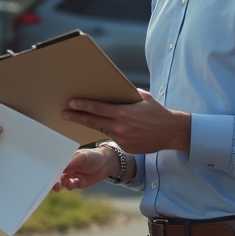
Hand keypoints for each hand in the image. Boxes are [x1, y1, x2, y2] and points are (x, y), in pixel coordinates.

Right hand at [53, 146, 115, 190]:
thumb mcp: (82, 157)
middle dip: (52, 180)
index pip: (54, 166)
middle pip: (55, 176)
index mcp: (64, 160)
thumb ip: (71, 164)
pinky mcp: (77, 184)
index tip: (45, 174)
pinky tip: (72, 183)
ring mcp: (71, 177)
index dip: (49, 170)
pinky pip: (70, 186)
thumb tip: (60, 170)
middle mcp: (66, 169)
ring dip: (59, 185)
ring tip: (58, 185)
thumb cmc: (92, 156)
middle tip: (51, 183)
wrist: (106, 164)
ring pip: (61, 183)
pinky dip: (70, 185)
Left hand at [62, 90, 190, 154]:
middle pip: (93, 121)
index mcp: (124, 112)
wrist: (171, 132)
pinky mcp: (126, 147)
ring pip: (101, 130)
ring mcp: (123, 138)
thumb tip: (115, 88)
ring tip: (76, 120)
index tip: (70, 103)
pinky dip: (107, 132)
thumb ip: (128, 94)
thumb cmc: (157, 112)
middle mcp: (121, 126)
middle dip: (77, 117)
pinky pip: (112, 138)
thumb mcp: (143, 98)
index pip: (98, 108)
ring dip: (87, 125)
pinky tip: (101, 127)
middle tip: (63, 114)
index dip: (83, 106)